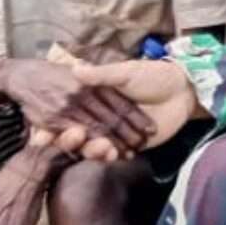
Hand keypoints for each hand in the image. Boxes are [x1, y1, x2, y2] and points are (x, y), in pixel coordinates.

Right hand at [26, 59, 199, 161]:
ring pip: (96, 146)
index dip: (57, 124)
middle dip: (73, 140)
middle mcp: (102, 118)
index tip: (42, 133)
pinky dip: (112, 155)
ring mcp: (116, 134)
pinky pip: (116, 154)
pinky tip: (112, 154)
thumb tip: (76, 69)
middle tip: (74, 137)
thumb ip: (102, 75)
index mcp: (97, 100)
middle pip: (81, 134)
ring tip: (99, 147)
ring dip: (93, 149)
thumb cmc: (153, 75)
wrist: (183, 90)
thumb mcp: (126, 72)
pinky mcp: (131, 145)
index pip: (72, 115)